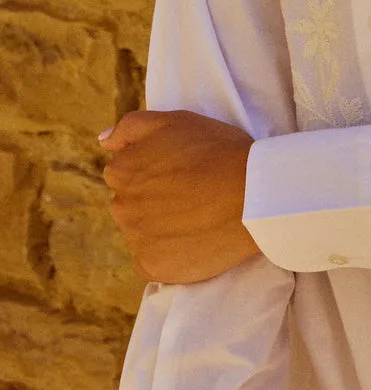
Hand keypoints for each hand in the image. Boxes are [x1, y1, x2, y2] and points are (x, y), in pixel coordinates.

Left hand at [101, 109, 260, 284]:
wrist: (249, 194)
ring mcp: (135, 240)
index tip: (182, 169)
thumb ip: (131, 128)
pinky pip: (152, 261)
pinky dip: (168, 253)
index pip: (127, 172)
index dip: (156, 169)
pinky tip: (193, 240)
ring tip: (197, 216)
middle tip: (192, 192)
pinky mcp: (152, 268)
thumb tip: (102, 142)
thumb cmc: (216, 151)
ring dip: (161, 226)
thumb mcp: (174, 121)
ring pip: (142, 232)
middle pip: (132, 204)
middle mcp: (120, 207)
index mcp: (121, 171)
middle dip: (154, 199)